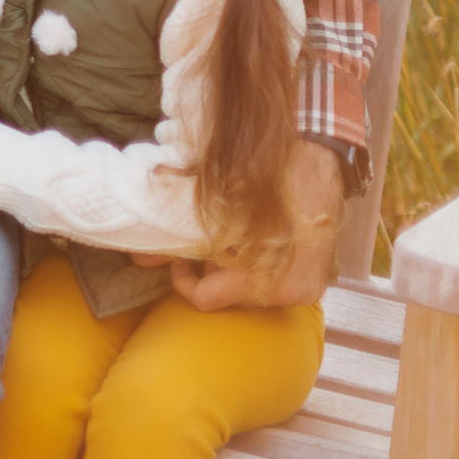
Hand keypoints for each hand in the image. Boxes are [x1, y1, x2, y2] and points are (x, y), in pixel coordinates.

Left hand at [171, 142, 343, 308]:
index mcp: (262, 276)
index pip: (204, 300)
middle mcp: (289, 293)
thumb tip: (138, 260)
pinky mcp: (317, 284)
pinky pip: (274, 287)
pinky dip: (258, 271)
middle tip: (209, 242)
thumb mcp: (214, 201)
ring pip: (250, 293)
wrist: (320, 159)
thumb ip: (177, 237)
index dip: (184, 277)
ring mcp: (307, 291)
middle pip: (228, 298)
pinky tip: (256, 244)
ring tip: (234, 240)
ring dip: (234, 272)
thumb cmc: (263, 176)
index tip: (182, 254)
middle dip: (211, 273)